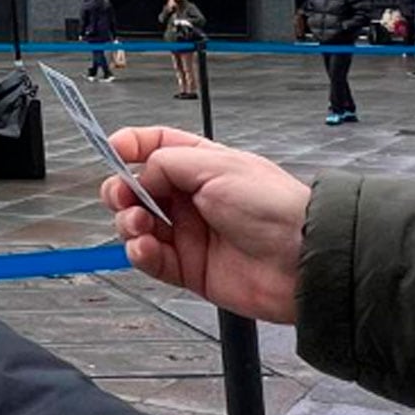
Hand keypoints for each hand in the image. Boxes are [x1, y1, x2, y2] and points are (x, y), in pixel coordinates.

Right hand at [102, 127, 309, 323]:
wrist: (302, 262)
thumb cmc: (273, 207)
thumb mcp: (215, 166)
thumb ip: (165, 164)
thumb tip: (137, 176)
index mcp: (201, 166)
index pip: (156, 147)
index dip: (132, 146)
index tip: (112, 150)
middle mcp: (192, 199)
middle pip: (137, 189)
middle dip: (120, 191)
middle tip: (122, 197)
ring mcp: (188, 234)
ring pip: (137, 225)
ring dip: (128, 222)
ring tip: (139, 224)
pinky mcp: (188, 268)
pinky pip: (149, 259)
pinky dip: (139, 252)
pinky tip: (144, 247)